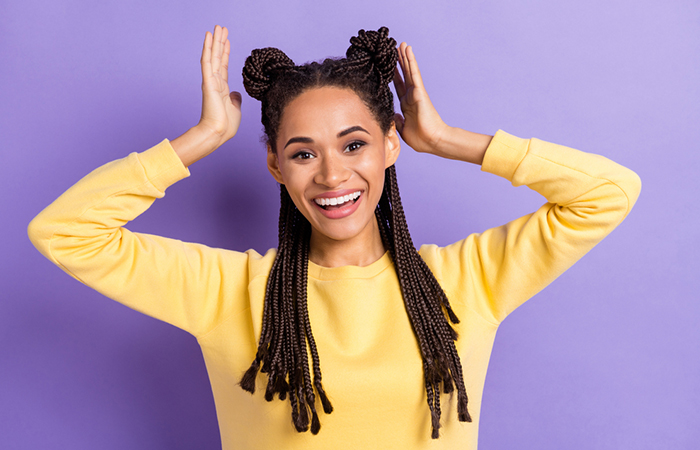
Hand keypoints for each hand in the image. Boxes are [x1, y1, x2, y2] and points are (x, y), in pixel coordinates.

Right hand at [197, 25, 241, 144]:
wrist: (217, 133)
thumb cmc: (225, 125)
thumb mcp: (235, 109)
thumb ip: (235, 99)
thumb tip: (236, 93)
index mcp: (222, 88)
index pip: (224, 66)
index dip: (226, 53)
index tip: (227, 41)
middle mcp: (215, 82)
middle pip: (218, 57)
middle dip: (220, 42)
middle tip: (222, 28)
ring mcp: (210, 81)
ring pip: (213, 56)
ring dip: (215, 41)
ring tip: (217, 27)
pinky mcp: (208, 82)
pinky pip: (207, 62)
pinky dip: (208, 48)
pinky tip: (209, 37)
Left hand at [393, 42, 448, 153]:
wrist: (433, 141)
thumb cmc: (421, 139)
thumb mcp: (403, 129)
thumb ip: (397, 121)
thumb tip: (393, 115)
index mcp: (406, 105)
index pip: (398, 86)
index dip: (394, 75)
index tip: (388, 66)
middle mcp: (411, 96)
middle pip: (403, 75)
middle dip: (399, 62)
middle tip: (394, 49)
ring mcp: (415, 92)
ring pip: (409, 70)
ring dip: (405, 57)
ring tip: (401, 44)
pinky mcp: (419, 91)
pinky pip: (414, 73)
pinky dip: (411, 61)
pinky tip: (407, 50)